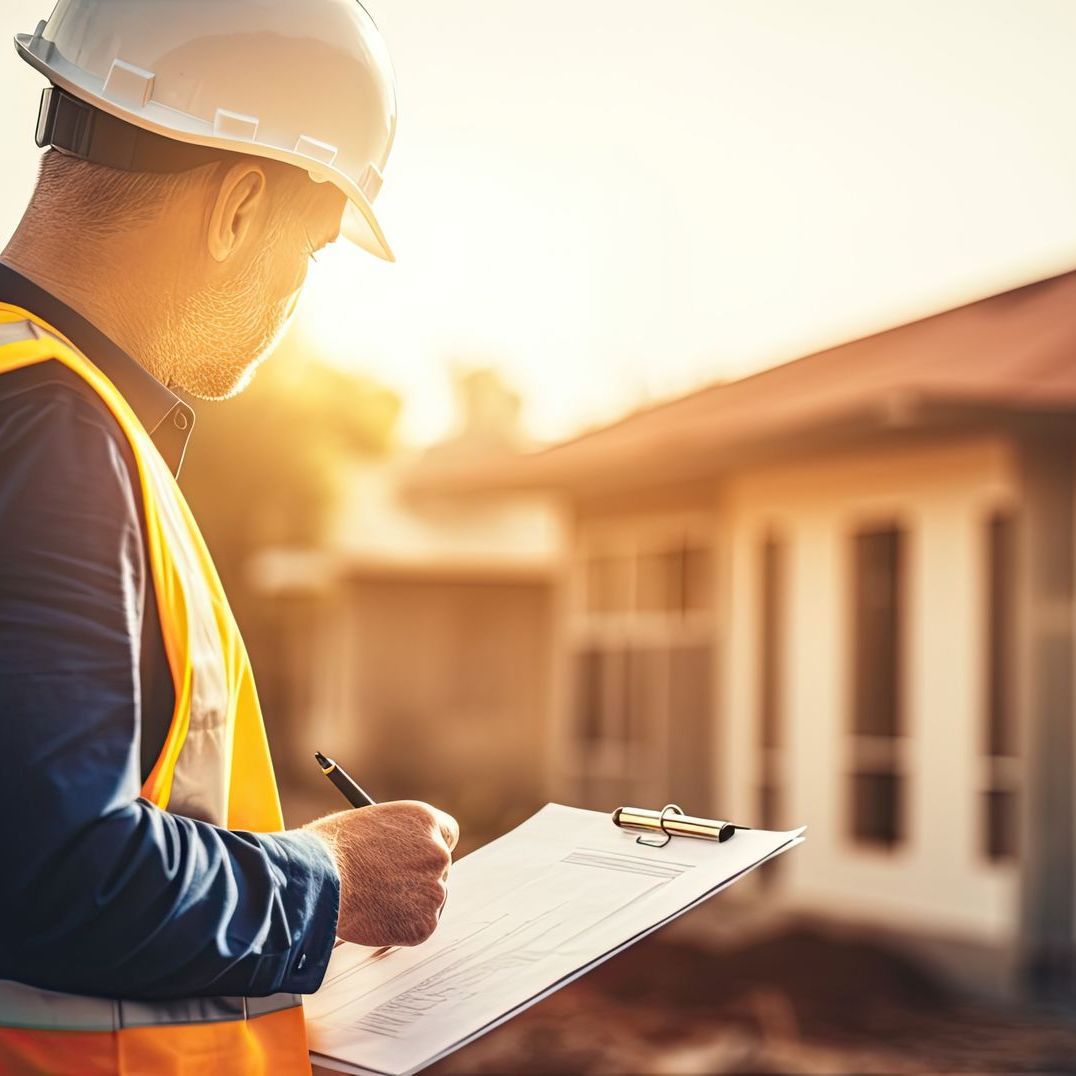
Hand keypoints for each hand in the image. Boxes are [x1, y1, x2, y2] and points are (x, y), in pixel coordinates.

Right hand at [303, 800, 458, 947]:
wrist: (316, 879)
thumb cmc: (328, 850)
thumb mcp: (367, 824)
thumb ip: (393, 837)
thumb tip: (396, 853)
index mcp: (424, 820)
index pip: (448, 835)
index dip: (432, 849)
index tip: (420, 861)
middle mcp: (437, 852)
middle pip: (440, 870)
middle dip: (418, 881)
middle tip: (391, 890)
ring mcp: (434, 889)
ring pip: (427, 901)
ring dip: (407, 905)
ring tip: (371, 902)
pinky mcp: (423, 924)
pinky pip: (417, 928)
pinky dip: (399, 929)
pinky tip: (373, 919)